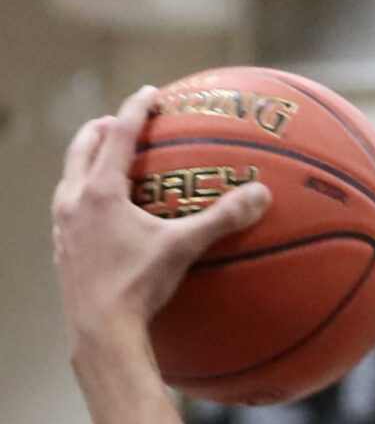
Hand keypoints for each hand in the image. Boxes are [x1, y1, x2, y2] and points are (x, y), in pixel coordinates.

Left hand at [52, 86, 270, 356]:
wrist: (98, 331)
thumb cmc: (138, 287)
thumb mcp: (183, 248)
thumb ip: (222, 219)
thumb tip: (262, 195)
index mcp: (99, 191)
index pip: (118, 135)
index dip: (136, 109)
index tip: (150, 93)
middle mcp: (73, 201)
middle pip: (82, 147)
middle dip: (101, 129)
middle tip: (120, 121)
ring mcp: (63, 226)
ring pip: (69, 177)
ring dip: (88, 162)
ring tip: (108, 162)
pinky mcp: (62, 250)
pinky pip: (70, 209)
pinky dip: (85, 196)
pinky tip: (104, 215)